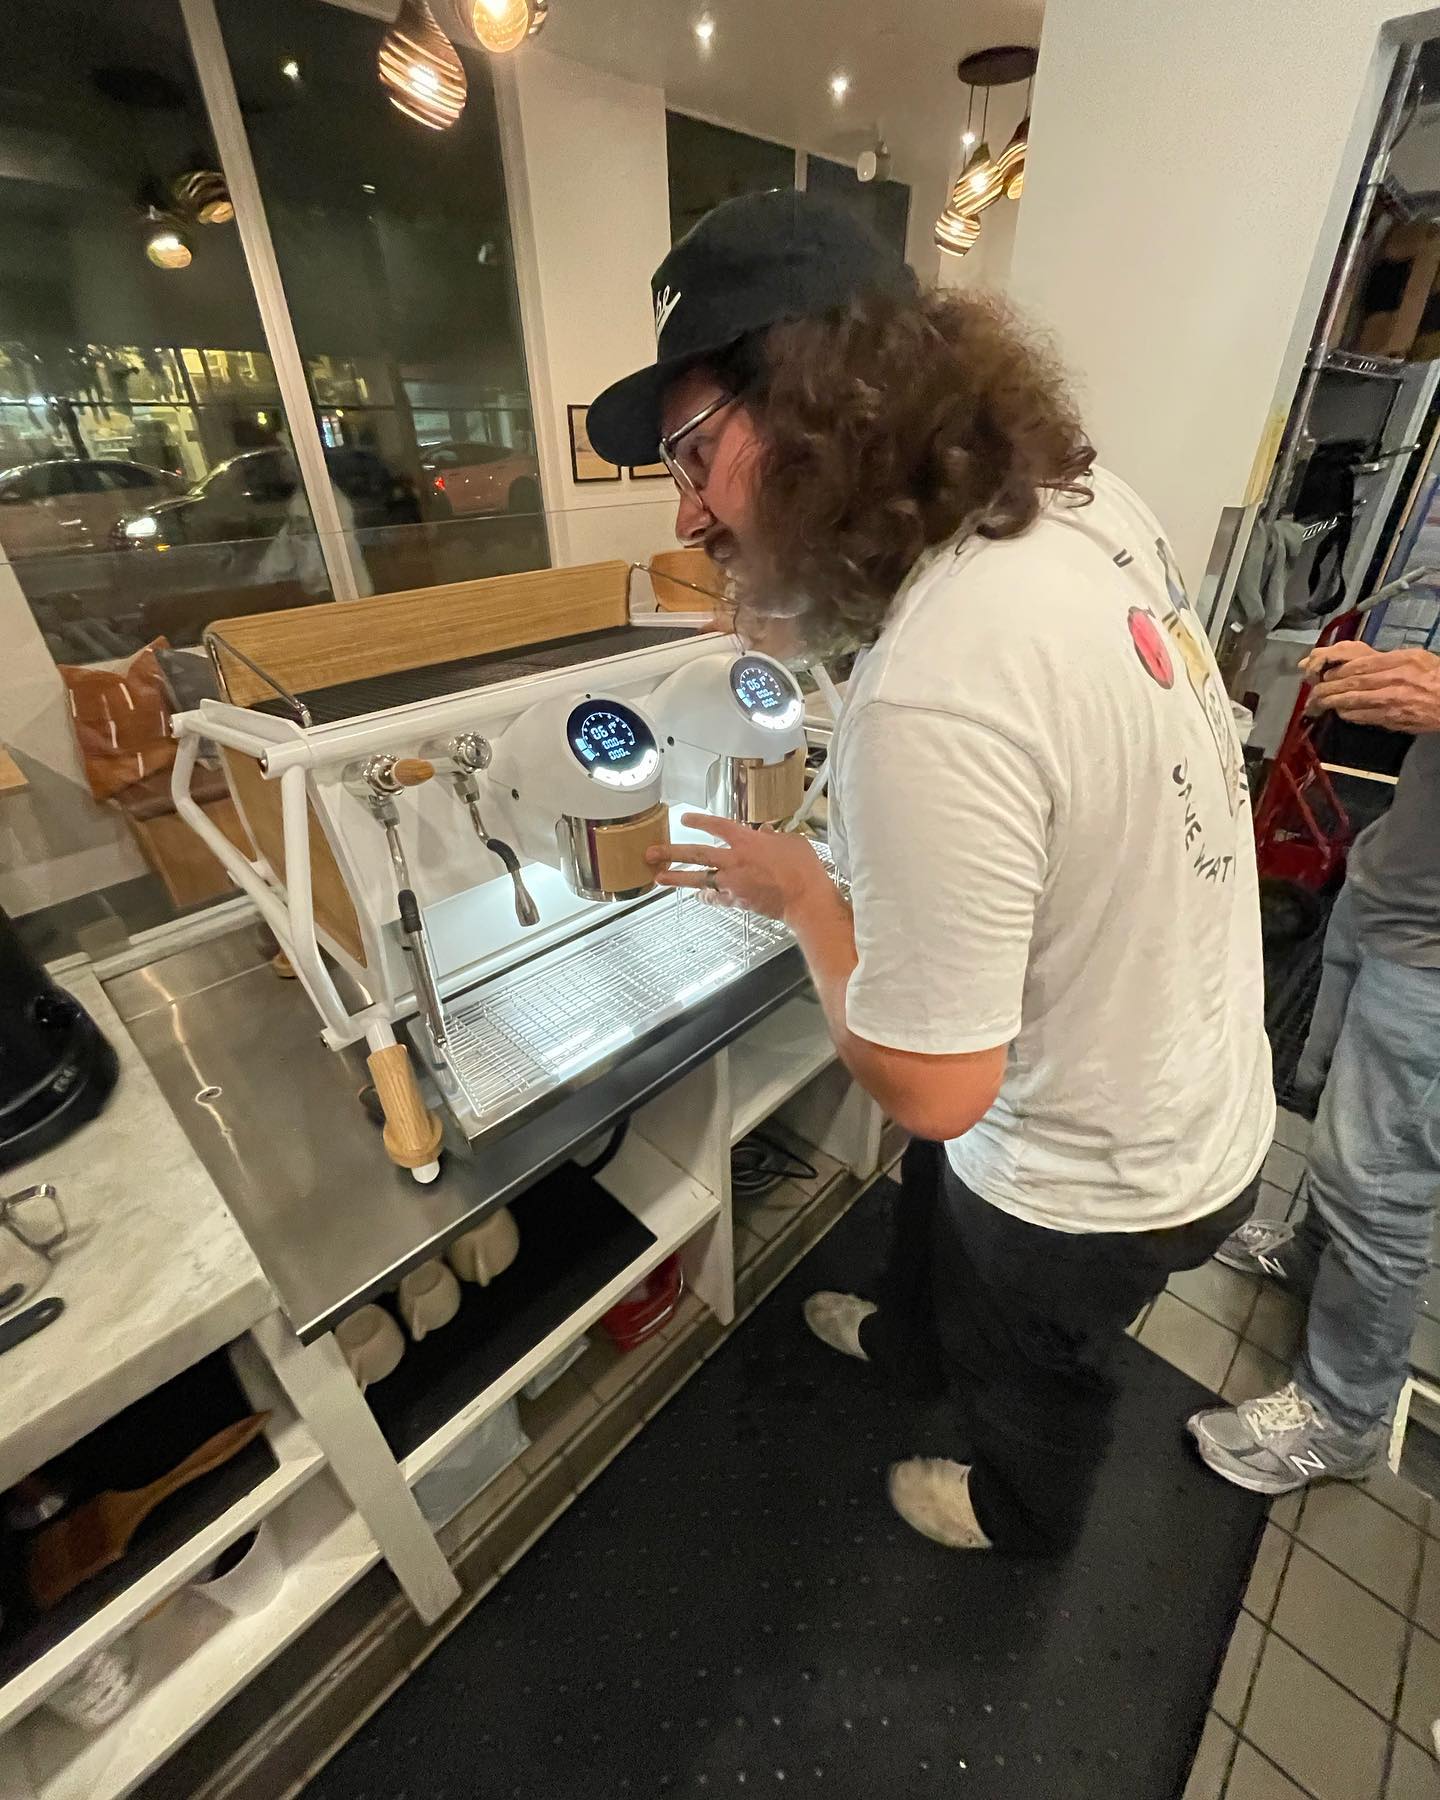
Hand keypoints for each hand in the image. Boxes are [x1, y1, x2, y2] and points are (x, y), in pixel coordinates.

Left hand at [647, 814, 831, 922]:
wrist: (805, 899)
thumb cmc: (803, 869)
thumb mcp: (791, 842)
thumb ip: (773, 836)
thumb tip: (765, 832)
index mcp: (747, 841)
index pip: (717, 826)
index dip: (699, 821)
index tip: (684, 819)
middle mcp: (734, 861)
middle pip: (696, 854)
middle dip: (671, 852)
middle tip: (651, 852)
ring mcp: (732, 883)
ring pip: (698, 879)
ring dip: (677, 879)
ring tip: (659, 879)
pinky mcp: (737, 901)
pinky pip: (715, 898)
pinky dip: (707, 897)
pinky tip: (699, 897)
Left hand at [1304, 643, 1439, 731]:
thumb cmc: (1435, 676)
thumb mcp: (1416, 657)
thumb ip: (1388, 658)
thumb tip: (1360, 662)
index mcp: (1399, 661)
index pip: (1359, 665)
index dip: (1337, 671)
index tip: (1325, 674)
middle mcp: (1393, 680)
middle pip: (1351, 683)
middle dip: (1327, 687)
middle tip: (1313, 691)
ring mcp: (1391, 701)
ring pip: (1352, 701)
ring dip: (1331, 702)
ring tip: (1317, 703)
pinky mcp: (1391, 719)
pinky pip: (1362, 716)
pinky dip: (1347, 714)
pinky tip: (1338, 712)